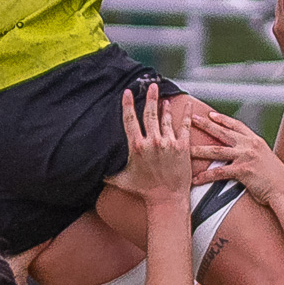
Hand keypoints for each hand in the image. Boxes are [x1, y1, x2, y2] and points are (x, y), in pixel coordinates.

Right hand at [105, 83, 190, 201]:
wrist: (167, 199)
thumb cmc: (144, 191)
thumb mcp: (122, 180)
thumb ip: (108, 174)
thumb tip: (95, 172)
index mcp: (136, 146)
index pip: (130, 120)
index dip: (128, 104)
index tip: (128, 92)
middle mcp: (152, 141)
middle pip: (149, 114)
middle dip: (150, 98)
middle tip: (151, 85)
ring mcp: (168, 143)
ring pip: (166, 118)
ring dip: (164, 106)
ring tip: (163, 97)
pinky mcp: (182, 147)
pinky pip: (184, 126)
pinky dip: (187, 114)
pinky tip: (188, 104)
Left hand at [189, 104, 283, 206]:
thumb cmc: (276, 178)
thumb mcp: (266, 159)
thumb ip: (253, 153)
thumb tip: (244, 154)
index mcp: (255, 141)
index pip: (236, 125)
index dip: (222, 119)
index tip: (211, 114)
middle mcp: (250, 145)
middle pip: (223, 132)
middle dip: (206, 125)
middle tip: (192, 119)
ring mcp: (246, 157)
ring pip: (216, 150)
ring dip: (199, 150)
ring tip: (185, 149)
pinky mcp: (242, 171)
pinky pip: (219, 173)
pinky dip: (206, 176)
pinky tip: (195, 179)